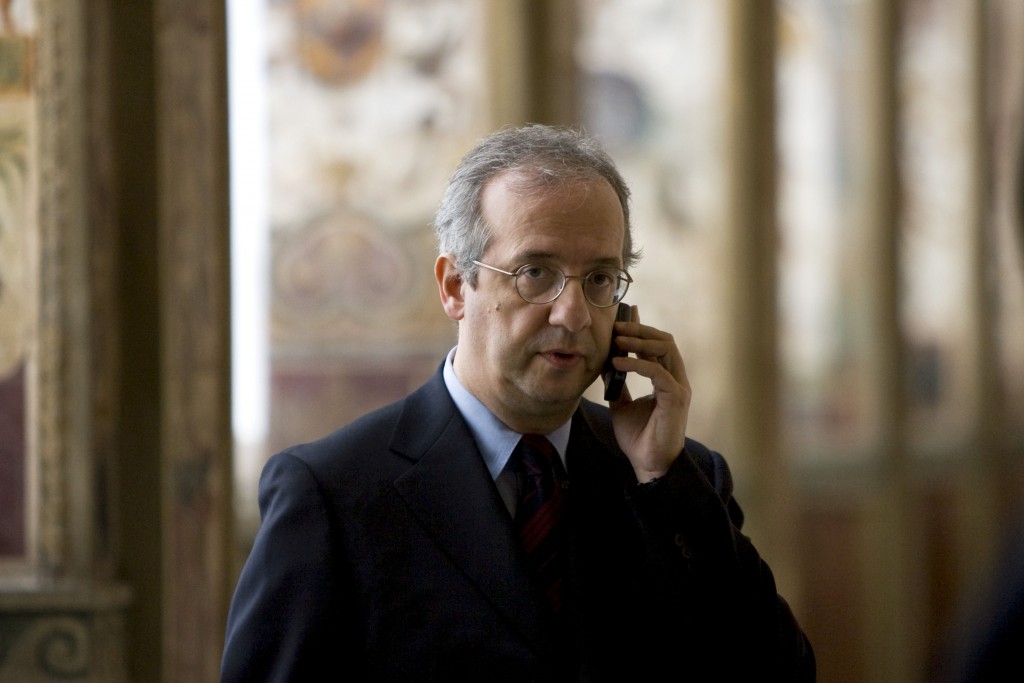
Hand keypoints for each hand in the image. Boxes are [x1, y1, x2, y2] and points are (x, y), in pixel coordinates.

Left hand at [607, 306, 690, 482]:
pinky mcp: (676, 398)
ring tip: (616, 340)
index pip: (658, 343)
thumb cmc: (638, 436)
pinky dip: (636, 363)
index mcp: (667, 378)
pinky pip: (657, 371)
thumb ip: (617, 384)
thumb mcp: (621, 404)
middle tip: (615, 326)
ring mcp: (679, 387)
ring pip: (665, 349)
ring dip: (639, 340)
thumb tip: (604, 364)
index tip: (621, 318)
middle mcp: (676, 379)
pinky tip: (616, 364)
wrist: (647, 463)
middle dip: (639, 329)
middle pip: (664, 340)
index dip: (641, 328)